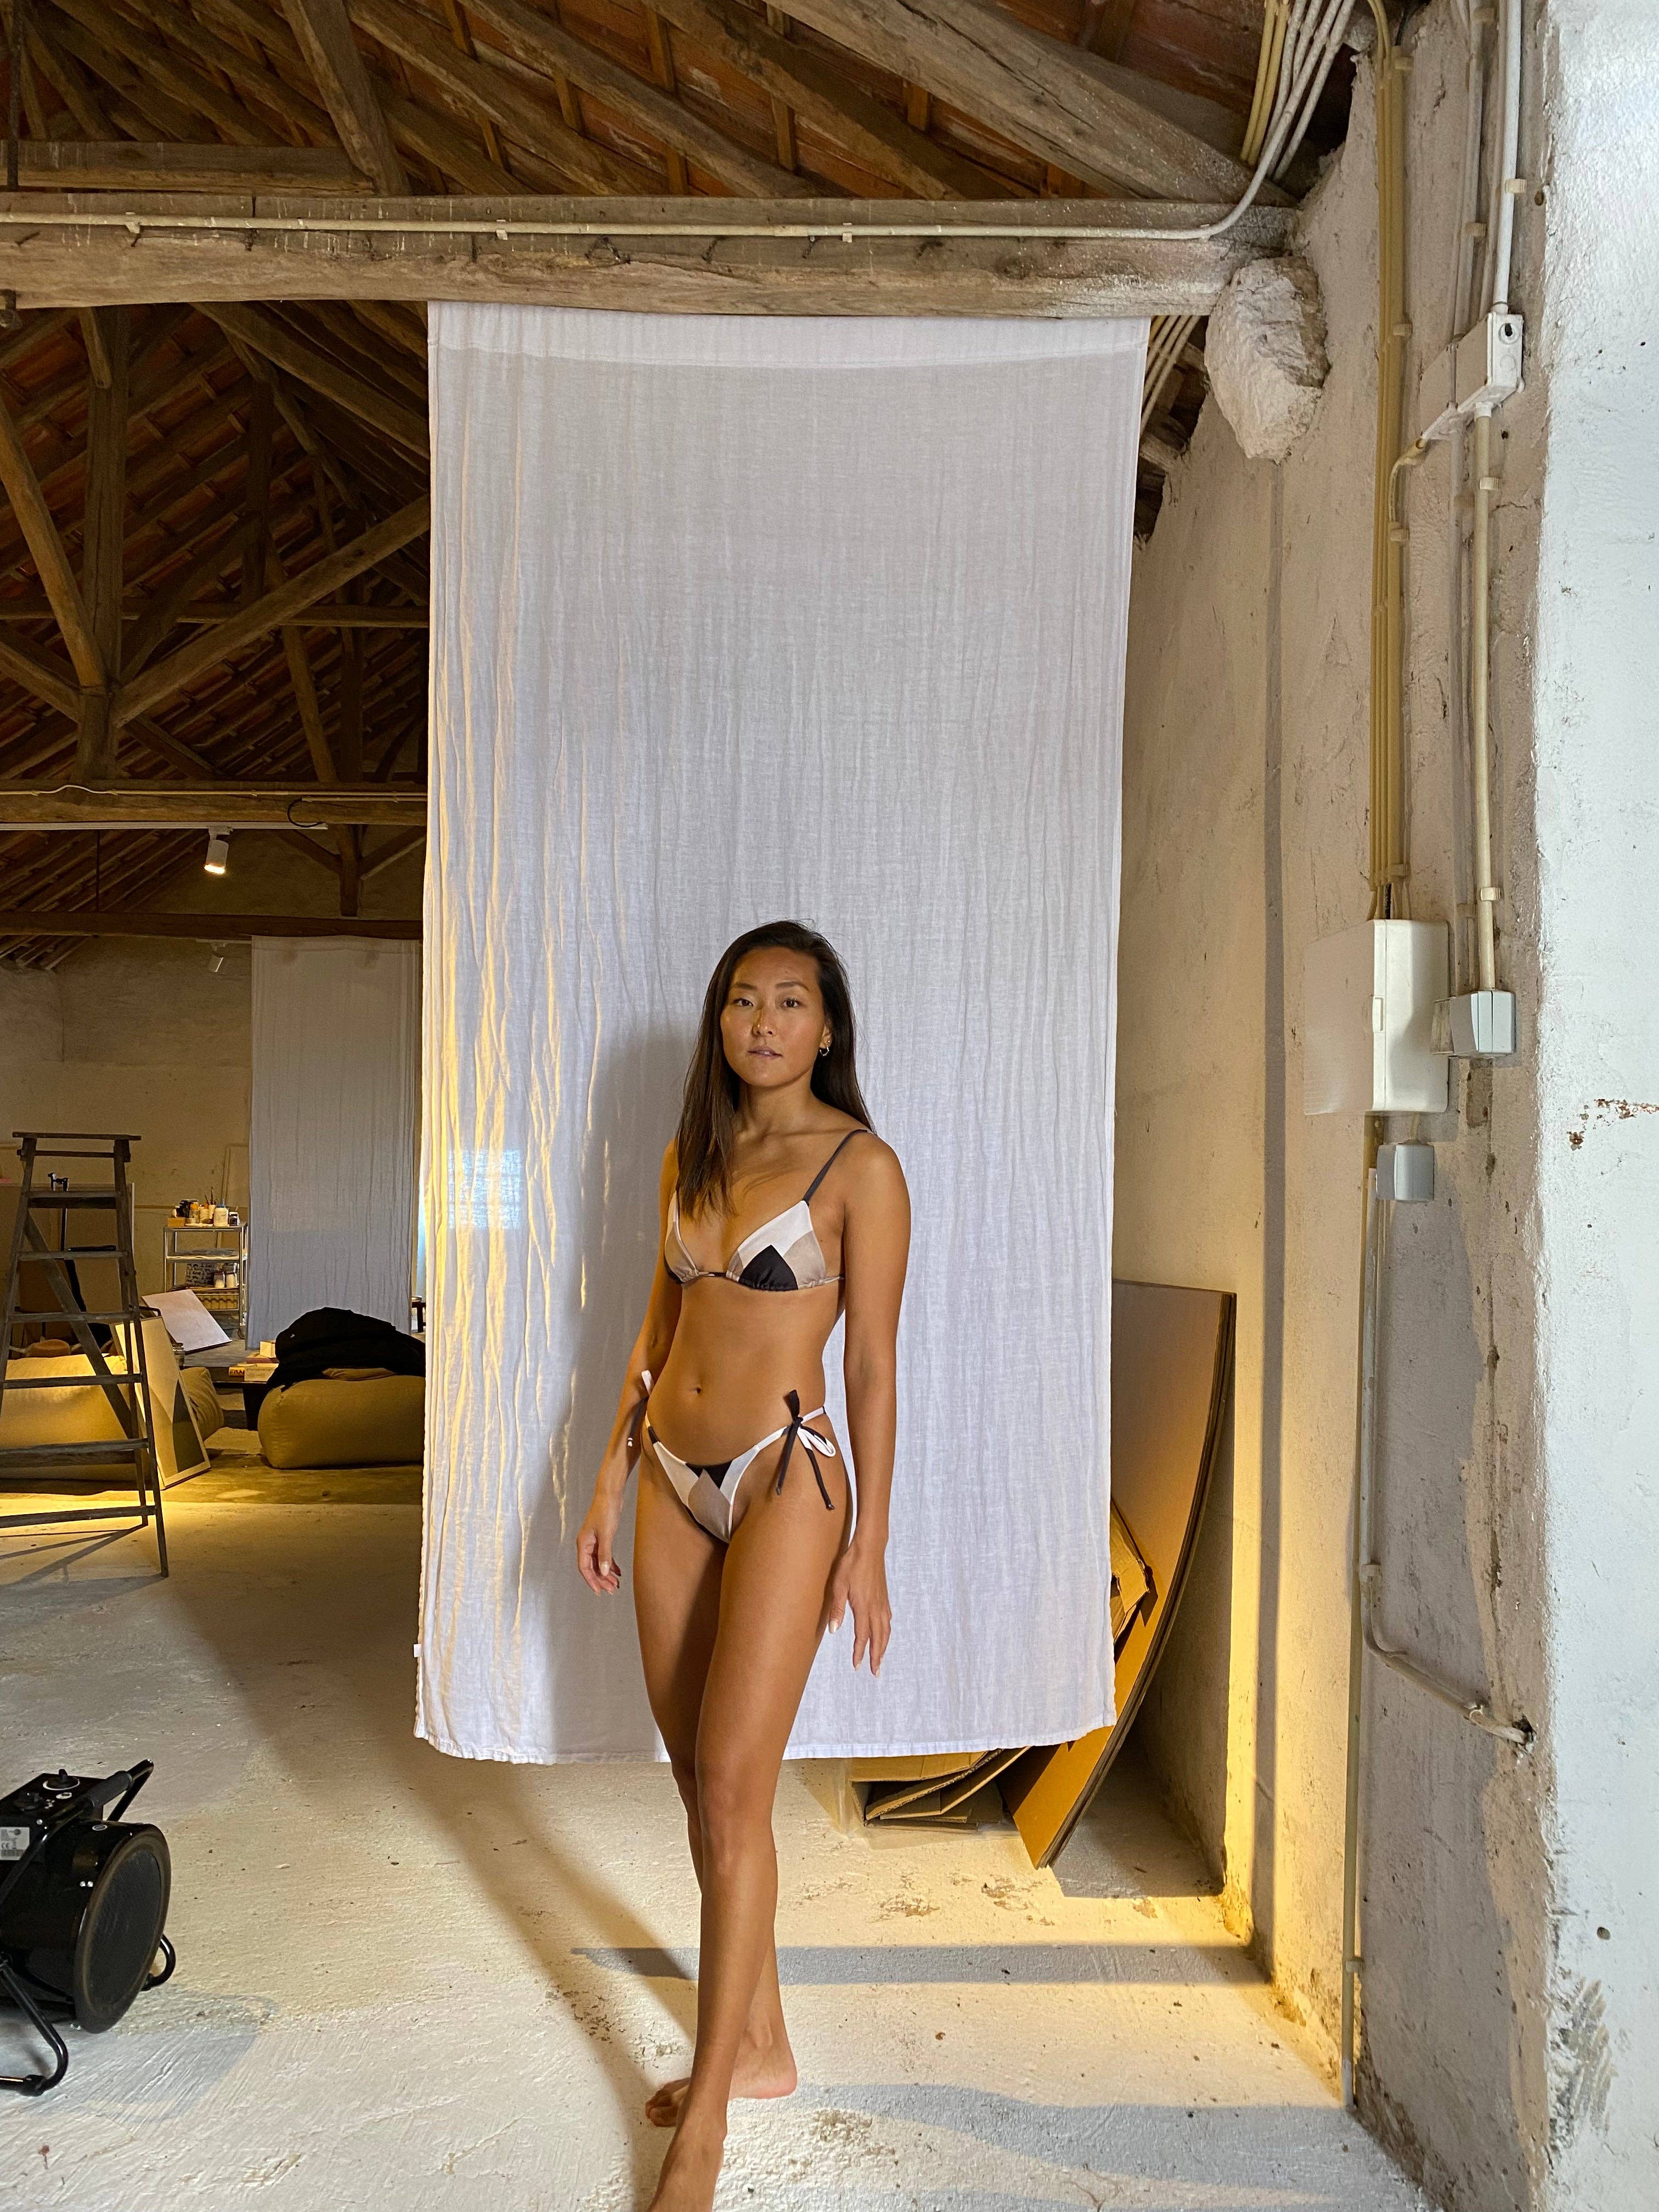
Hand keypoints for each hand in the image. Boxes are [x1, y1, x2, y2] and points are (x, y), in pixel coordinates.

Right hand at [577, 1481, 623, 1594]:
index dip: (591, 1581)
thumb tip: (604, 1572)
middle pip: (592, 1567)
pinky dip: (610, 1564)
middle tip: (612, 1590)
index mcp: (583, 1543)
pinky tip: (618, 1571)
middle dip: (601, 1579)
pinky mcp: (602, 1538)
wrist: (610, 1494)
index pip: (584, 1568)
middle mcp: (586, 1544)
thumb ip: (605, 1554)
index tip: (599, 1592)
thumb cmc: (606, 1511)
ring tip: (616, 1584)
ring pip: (598, 1562)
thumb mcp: (606, 1534)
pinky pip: (604, 1555)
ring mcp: (594, 1541)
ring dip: (607, 1573)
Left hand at [823, 1539, 890, 1674]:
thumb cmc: (851, 1564)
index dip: (860, 1652)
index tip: (857, 1666)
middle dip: (877, 1656)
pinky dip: (887, 1632)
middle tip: (875, 1672)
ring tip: (880, 1659)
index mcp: (864, 1607)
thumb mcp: (838, 1585)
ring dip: (884, 1646)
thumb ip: (837, 1609)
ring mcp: (882, 1602)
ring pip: (885, 1630)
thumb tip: (834, 1631)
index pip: (862, 1635)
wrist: (869, 1548)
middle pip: (878, 1638)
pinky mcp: (884, 1597)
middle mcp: (876, 1607)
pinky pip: (888, 1620)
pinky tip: (884, 1634)